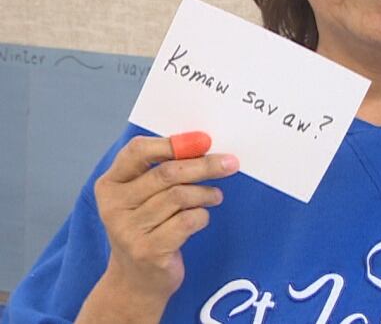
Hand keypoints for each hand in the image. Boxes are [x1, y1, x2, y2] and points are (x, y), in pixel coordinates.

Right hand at [87, 133, 238, 314]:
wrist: (135, 282)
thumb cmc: (147, 227)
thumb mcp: (144, 196)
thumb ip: (163, 168)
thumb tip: (202, 143)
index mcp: (110, 184)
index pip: (137, 151)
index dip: (173, 142)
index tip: (205, 140)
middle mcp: (114, 206)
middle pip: (167, 173)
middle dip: (204, 164)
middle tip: (230, 162)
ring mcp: (128, 231)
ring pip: (180, 196)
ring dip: (206, 193)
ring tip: (215, 196)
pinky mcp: (148, 251)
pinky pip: (187, 221)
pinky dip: (202, 216)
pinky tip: (201, 218)